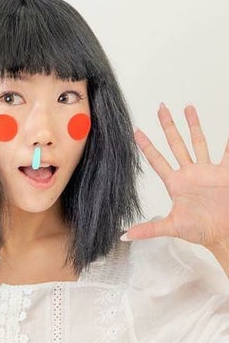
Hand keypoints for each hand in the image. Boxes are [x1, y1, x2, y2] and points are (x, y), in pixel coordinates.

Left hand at [125, 103, 228, 247]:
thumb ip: (148, 229)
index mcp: (175, 183)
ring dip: (193, 125)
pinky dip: (228, 142)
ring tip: (188, 107)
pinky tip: (226, 129)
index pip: (157, 160)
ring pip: (198, 142)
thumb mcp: (172, 227)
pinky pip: (227, 153)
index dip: (146, 146)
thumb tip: (123, 235)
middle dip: (168, 126)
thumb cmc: (199, 231)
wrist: (224, 234)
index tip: (135, 131)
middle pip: (175, 144)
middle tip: (161, 108)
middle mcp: (189, 173)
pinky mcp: (224, 173)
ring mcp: (207, 171)